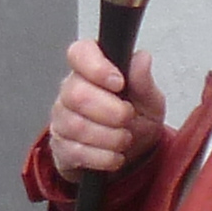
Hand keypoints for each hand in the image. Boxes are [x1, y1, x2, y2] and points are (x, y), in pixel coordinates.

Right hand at [46, 41, 169, 179]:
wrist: (132, 154)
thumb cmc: (137, 120)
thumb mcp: (150, 101)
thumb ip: (144, 82)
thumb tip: (141, 59)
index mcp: (92, 69)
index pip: (79, 53)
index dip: (97, 67)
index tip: (118, 82)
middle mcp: (71, 90)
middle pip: (76, 94)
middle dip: (111, 111)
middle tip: (128, 117)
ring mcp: (62, 119)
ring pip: (76, 126)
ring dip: (110, 137)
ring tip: (124, 138)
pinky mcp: (61, 146)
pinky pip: (76, 151)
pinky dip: (103, 157)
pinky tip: (114, 155)